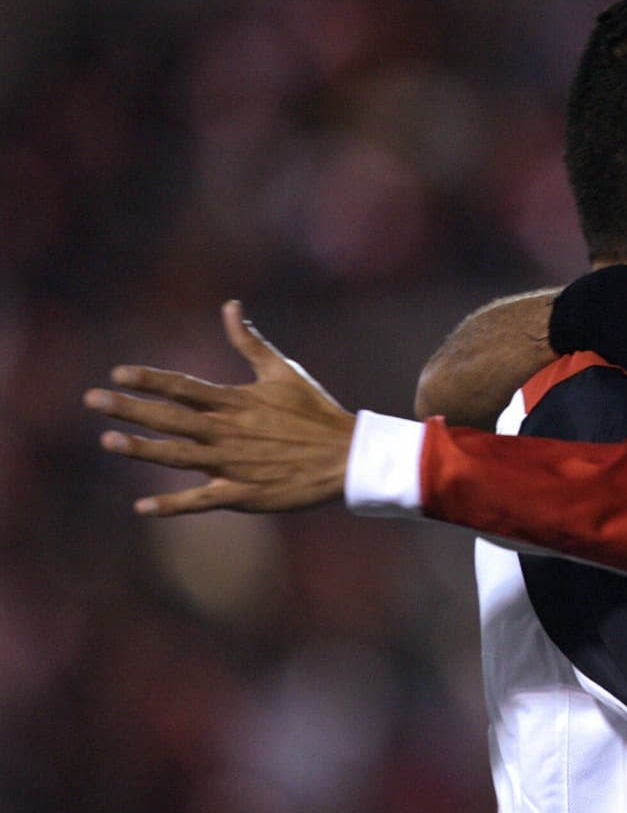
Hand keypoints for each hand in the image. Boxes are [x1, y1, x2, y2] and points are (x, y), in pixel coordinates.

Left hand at [83, 300, 356, 515]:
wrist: (347, 457)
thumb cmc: (315, 412)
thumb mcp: (284, 371)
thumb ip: (250, 342)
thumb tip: (229, 305)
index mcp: (236, 402)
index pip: (184, 387)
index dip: (150, 379)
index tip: (118, 371)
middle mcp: (229, 432)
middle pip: (170, 419)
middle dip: (129, 408)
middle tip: (92, 399)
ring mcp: (233, 465)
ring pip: (178, 457)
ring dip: (142, 450)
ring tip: (108, 441)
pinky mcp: (244, 494)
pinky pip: (201, 501)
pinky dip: (172, 505)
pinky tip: (142, 507)